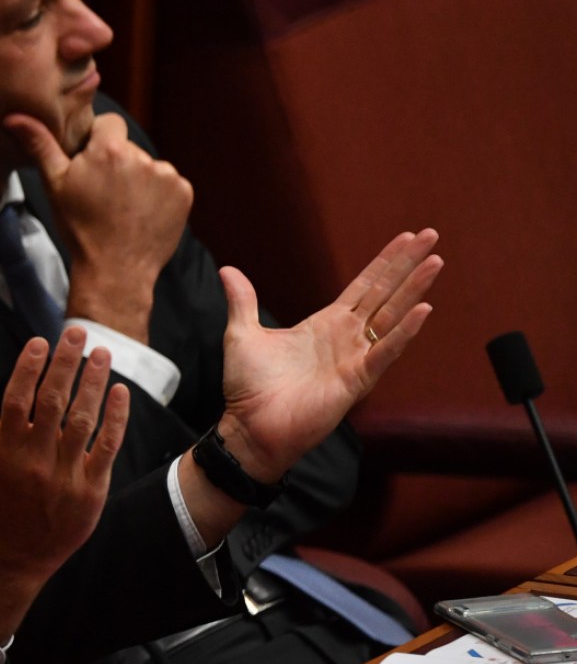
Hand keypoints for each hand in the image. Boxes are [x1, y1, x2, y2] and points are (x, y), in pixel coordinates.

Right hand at [0, 326, 128, 640]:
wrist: (16, 551)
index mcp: (6, 449)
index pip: (17, 399)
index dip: (28, 368)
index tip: (40, 340)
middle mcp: (35, 459)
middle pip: (53, 402)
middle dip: (66, 363)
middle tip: (76, 332)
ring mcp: (65, 474)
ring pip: (83, 420)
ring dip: (94, 383)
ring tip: (102, 352)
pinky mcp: (91, 488)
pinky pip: (107, 446)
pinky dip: (115, 418)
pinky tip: (119, 391)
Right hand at [4, 112, 191, 343]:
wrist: (115, 272)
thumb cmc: (81, 229)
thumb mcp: (54, 186)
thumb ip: (39, 145)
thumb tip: (14, 117)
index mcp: (110, 149)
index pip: (109, 123)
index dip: (98, 141)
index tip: (92, 165)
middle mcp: (143, 157)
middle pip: (128, 147)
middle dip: (117, 163)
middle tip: (103, 193)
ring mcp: (167, 175)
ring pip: (148, 166)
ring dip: (138, 179)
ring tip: (123, 208)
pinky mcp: (183, 193)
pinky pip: (169, 183)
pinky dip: (158, 195)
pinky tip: (141, 214)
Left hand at [217, 229, 442, 481]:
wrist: (248, 427)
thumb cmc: (248, 387)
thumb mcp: (242, 334)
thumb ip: (243, 301)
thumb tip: (227, 270)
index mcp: (324, 325)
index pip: (364, 286)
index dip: (385, 262)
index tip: (407, 238)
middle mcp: (346, 338)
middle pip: (385, 293)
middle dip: (408, 265)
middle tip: (432, 236)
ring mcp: (355, 358)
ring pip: (392, 317)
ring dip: (414, 290)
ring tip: (435, 262)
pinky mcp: (356, 381)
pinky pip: (385, 352)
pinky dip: (404, 332)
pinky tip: (423, 309)